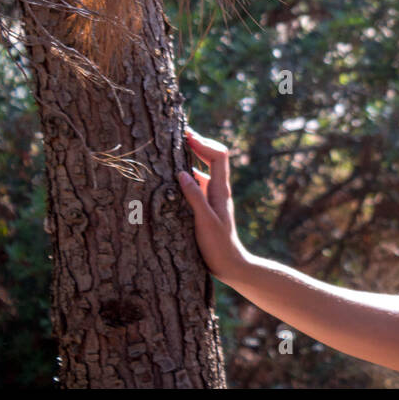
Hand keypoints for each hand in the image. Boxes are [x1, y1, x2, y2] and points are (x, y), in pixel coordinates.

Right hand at [178, 126, 246, 282]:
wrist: (230, 265)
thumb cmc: (218, 245)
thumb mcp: (205, 221)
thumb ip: (195, 197)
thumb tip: (183, 173)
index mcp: (221, 190)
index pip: (219, 155)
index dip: (204, 142)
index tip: (186, 135)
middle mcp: (218, 189)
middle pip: (212, 157)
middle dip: (196, 144)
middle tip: (177, 134)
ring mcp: (212, 197)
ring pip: (202, 170)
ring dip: (189, 159)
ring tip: (168, 152)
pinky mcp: (206, 206)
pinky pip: (196, 184)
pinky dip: (185, 175)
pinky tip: (170, 179)